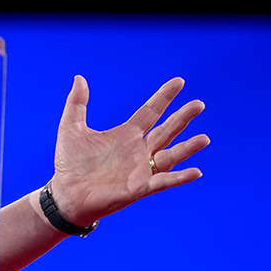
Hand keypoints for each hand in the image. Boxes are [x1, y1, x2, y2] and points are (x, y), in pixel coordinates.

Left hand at [50, 76, 208, 226]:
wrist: (65, 193)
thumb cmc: (69, 163)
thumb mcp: (70, 127)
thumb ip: (77, 103)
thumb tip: (79, 77)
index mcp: (126, 135)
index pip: (150, 112)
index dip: (164, 97)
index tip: (179, 82)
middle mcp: (138, 150)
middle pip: (166, 130)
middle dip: (182, 118)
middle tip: (199, 104)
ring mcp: (141, 169)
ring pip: (170, 155)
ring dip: (188, 148)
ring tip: (205, 139)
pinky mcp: (139, 187)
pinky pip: (163, 181)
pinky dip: (179, 177)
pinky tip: (195, 172)